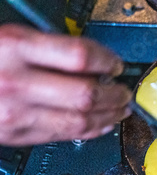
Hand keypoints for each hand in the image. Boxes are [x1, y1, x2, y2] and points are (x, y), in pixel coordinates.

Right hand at [0, 24, 132, 145]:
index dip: (107, 61)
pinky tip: (103, 124)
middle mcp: (16, 82)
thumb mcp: (8, 39)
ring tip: (122, 108)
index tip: (116, 63)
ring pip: (80, 121)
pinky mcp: (16, 134)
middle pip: (85, 94)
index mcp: (14, 48)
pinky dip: (91, 130)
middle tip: (126, 91)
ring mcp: (16, 113)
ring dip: (109, 115)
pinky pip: (64, 135)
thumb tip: (91, 59)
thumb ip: (46, 47)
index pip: (79, 56)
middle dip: (116, 94)